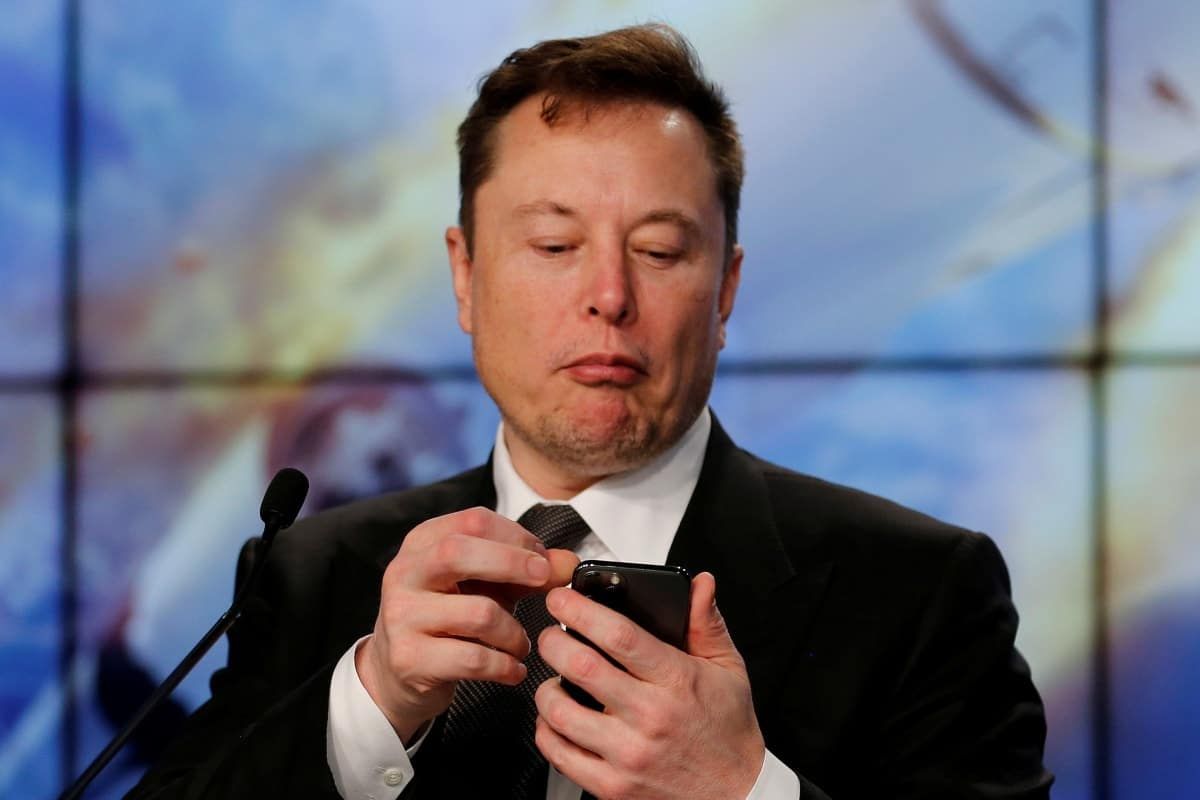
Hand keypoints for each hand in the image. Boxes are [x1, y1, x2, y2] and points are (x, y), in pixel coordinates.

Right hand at [356, 507, 577, 741]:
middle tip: (545, 582)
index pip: (474, 520)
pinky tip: (512, 670)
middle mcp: (405, 572)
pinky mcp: (408, 658)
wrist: (398, 673)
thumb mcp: (486, 586)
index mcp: (423, 542)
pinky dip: (505, 666)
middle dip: (513, 564)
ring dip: (515, 633)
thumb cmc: (450, 619)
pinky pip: (474, 659)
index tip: (543, 559)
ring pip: (478, 613)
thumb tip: (569, 563)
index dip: (517, 536)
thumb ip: (526, 570)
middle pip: (459, 552)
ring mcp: (401, 616)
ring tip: (520, 644)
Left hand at [534, 572, 764, 798]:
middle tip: (551, 635)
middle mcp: (649, 717)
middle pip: (580, 667)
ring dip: (545, 687)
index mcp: (676, 681)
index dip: (581, 610)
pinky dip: (546, 730)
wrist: (737, 793)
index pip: (619, 636)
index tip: (562, 598)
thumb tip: (701, 584)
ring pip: (560, 711)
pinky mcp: (612, 786)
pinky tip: (556, 718)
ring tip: (553, 677)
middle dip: (553, 641)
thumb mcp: (728, 669)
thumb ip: (706, 623)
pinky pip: (559, 754)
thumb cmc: (727, 730)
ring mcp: (628, 754)